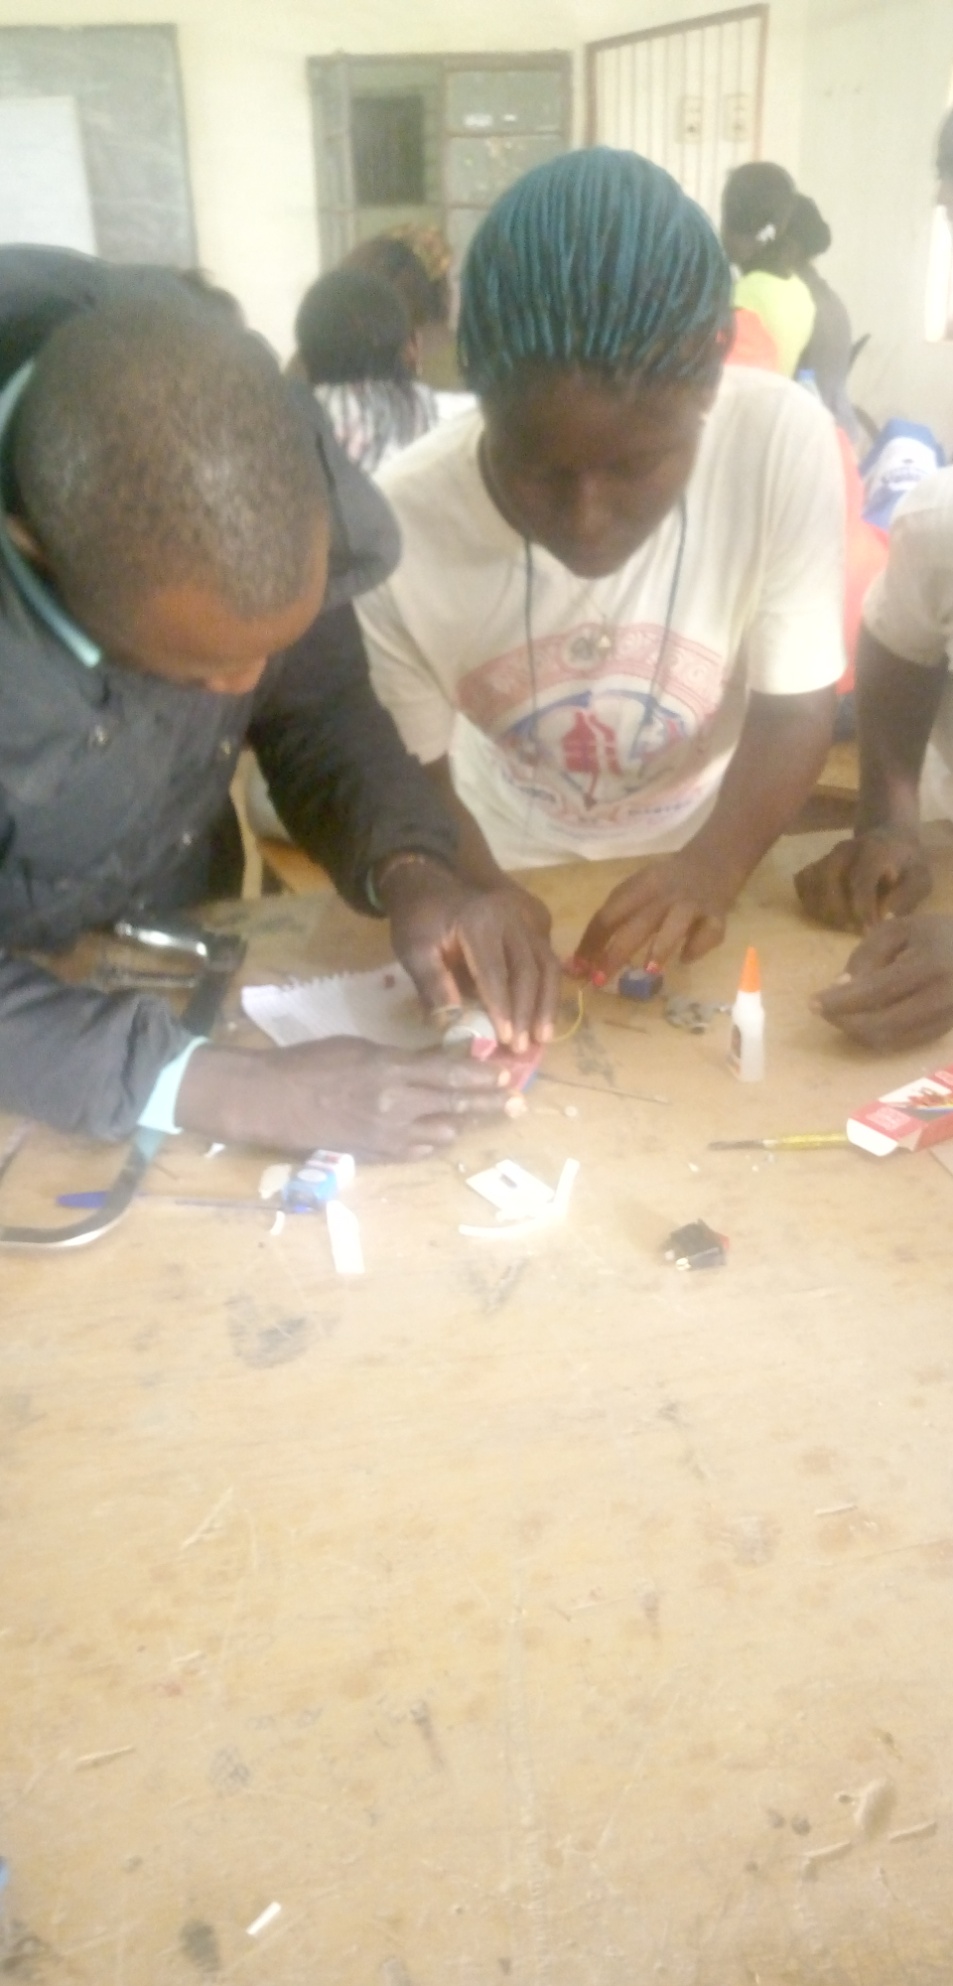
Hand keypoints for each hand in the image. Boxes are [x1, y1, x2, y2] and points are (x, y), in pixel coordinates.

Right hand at [177, 1036, 511, 1160]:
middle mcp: (395, 1107)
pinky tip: (447, 1133)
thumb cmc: (311, 1063)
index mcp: (389, 1071)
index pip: (449, 1073)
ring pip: (443, 1132)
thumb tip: (442, 1057)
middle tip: (519, 1102)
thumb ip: (404, 1057)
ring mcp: (386, 1136)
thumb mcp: (361, 1048)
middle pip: (455, 1106)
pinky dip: (436, 1139)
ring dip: (466, 1122)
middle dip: (490, 1103)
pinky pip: (419, 1150)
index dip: (482, 1075)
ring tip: (487, 1114)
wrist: (271, 1101)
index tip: (508, 1072)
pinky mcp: (376, 1155)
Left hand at [381, 859, 559, 1050]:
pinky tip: (544, 1017)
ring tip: (542, 1037)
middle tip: (522, 1047)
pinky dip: (550, 991)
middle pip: (528, 969)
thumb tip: (453, 1025)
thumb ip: (433, 985)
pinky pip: (549, 961)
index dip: (501, 1007)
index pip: (494, 971)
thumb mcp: (414, 950)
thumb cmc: (419, 922)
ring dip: (547, 1004)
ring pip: (547, 965)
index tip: (505, 1039)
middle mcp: (510, 919)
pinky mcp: (532, 930)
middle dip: (527, 1011)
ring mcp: (525, 923)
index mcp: (479, 922)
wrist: (428, 887)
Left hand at [573, 849, 732, 979]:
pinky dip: (697, 947)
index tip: (577, 969)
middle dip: (615, 953)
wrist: (712, 861)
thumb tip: (581, 961)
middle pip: (636, 924)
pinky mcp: (717, 915)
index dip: (591, 943)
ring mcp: (691, 904)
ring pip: (675, 925)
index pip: (608, 915)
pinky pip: (709, 932)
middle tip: (600, 980)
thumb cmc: (664, 884)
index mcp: (638, 888)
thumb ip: (614, 919)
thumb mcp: (637, 891)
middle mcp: (663, 895)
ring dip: (661, 946)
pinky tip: (686, 958)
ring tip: (649, 972)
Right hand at [794, 830, 931, 932]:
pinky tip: (827, 914)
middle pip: (828, 879)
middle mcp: (846, 850)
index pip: (861, 880)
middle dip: (839, 910)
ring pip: (811, 883)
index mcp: (874, 851)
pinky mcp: (816, 864)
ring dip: (823, 909)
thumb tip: (886, 916)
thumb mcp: (920, 877)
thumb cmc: (906, 864)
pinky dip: (810, 903)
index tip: (869, 929)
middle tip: (854, 927)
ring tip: (841, 922)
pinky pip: (802, 884)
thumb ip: (907, 896)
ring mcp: (827, 856)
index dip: (862, 908)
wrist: (890, 838)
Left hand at [812, 916, 952, 1049]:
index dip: (842, 1000)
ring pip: (892, 1040)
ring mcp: (947, 1020)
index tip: (813, 1003)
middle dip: (846, 1022)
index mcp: (931, 965)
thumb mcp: (899, 929)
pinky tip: (864, 1021)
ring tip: (842, 1015)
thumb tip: (842, 988)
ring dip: (859, 1032)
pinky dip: (877, 1036)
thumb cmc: (936, 934)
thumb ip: (868, 955)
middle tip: (824, 1012)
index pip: (877, 990)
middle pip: (883, 1024)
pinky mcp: (945, 1032)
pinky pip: (903, 1044)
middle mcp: (943, 998)